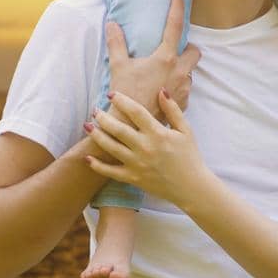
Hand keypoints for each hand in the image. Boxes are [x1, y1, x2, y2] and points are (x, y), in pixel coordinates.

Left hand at [84, 91, 208, 206]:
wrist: (190, 186)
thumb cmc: (190, 156)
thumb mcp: (185, 130)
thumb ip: (173, 110)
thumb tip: (161, 91)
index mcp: (158, 133)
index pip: (136, 112)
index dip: (122, 101)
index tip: (111, 95)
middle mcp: (145, 147)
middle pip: (118, 128)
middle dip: (103, 117)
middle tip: (95, 110)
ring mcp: (136, 164)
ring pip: (110, 147)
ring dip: (96, 135)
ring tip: (87, 126)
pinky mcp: (132, 178)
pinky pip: (110, 171)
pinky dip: (97, 165)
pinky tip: (87, 157)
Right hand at [106, 0, 200, 116]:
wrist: (130, 126)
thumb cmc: (124, 94)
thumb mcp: (118, 66)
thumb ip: (116, 43)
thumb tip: (111, 23)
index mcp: (166, 58)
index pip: (175, 26)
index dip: (177, 8)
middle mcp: (180, 71)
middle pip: (195, 51)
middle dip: (188, 49)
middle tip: (173, 51)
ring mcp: (184, 88)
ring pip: (190, 72)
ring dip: (181, 70)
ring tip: (163, 75)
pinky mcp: (184, 103)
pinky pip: (185, 90)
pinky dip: (177, 88)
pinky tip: (162, 92)